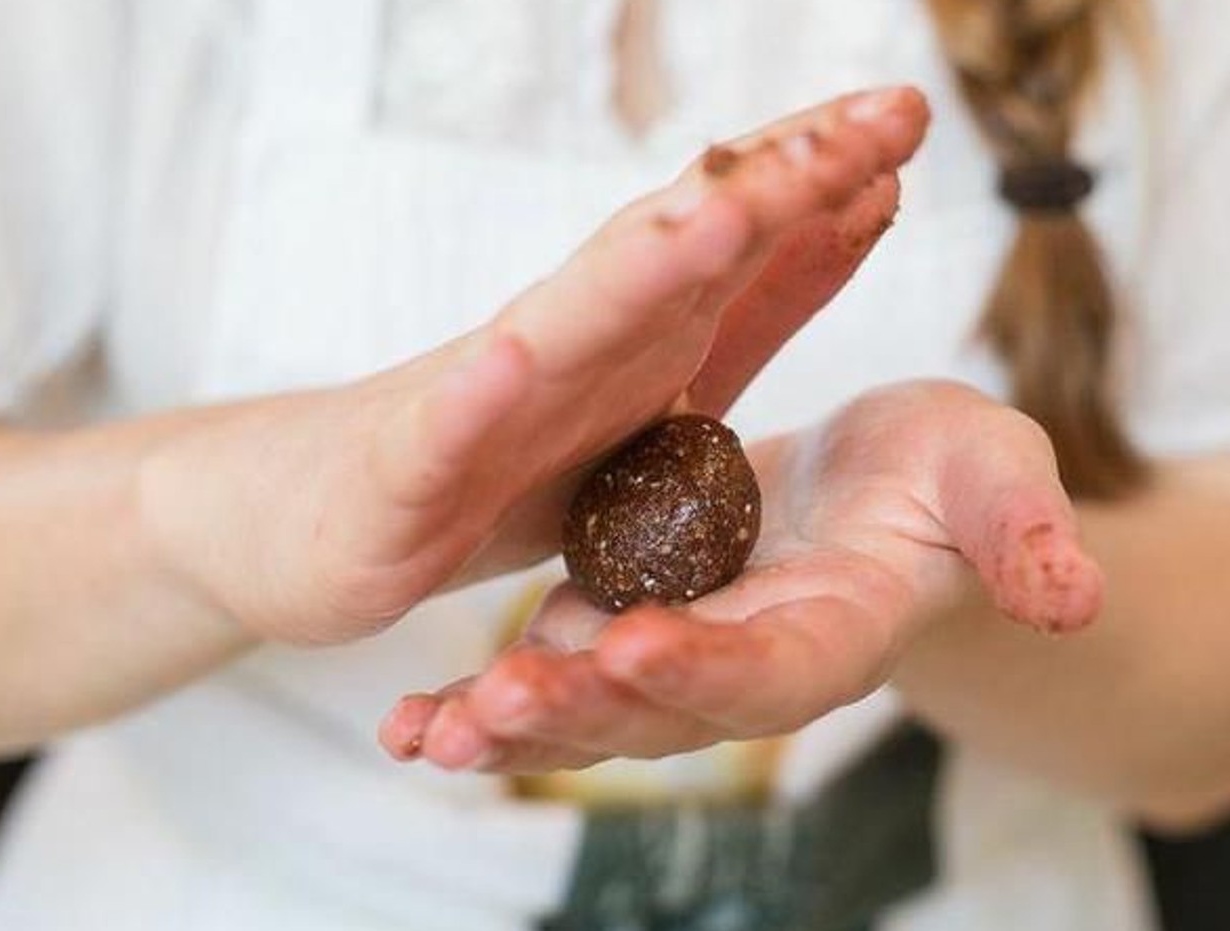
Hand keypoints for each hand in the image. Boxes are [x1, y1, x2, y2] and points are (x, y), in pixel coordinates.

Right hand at [138, 89, 930, 644]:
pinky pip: (446, 431)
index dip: (817, 174)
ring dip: (647, 263)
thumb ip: (753, 306)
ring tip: (729, 210)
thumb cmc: (487, 454)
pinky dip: (482, 394)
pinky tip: (516, 357)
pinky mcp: (409, 472)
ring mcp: (482, 398)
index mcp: (628, 330)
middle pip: (671, 248)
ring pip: (568, 319)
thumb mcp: (652, 383)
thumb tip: (863, 209)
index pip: (727, 235)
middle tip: (882, 114)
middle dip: (775, 183)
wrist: (318, 518)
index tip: (911, 113)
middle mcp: (563, 339)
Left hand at [379, 383, 1104, 771]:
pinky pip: (556, 677)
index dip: (714, 666)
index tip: (640, 648)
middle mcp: (749, 663)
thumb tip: (1079, 597)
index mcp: (835, 630)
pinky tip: (413, 723)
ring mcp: (682, 654)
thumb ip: (1023, 531)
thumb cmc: (943, 480)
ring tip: (431, 733)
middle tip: (499, 705)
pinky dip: (487, 706)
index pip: (777, 666)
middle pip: (666, 709)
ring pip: (594, 709)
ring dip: (515, 725)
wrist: (883, 492)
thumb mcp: (992, 472)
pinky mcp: (630, 627)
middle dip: (586, 712)